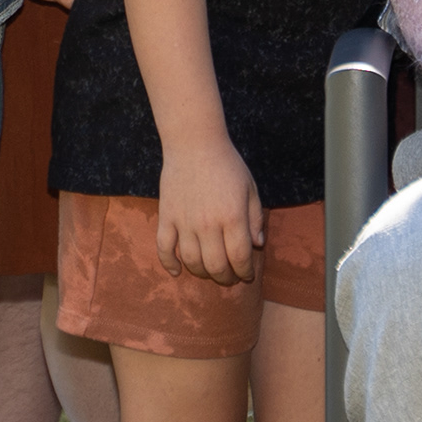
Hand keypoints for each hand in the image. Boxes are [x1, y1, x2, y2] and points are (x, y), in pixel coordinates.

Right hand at [158, 135, 267, 285]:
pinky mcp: (166, 217)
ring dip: (201, 273)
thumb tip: (258, 244)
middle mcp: (208, 224)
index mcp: (232, 216)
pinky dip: (169, 264)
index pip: (239, 256)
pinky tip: (177, 272)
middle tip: (230, 278)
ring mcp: (185, 222)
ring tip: (210, 272)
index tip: (247, 274)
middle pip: (216, 265)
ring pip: (191, 261)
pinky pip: (164, 248)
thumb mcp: (250, 188)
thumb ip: (255, 217)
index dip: (245, 270)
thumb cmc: (227, 164)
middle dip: (225, 277)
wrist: (194, 143)